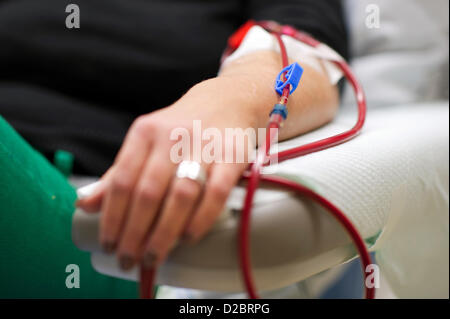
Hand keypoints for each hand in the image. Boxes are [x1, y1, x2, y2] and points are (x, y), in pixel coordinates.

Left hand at [76, 76, 256, 269]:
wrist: (225, 101)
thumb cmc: (180, 128)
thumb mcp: (146, 142)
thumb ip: (118, 174)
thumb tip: (86, 204)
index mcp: (144, 132)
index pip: (122, 180)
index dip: (112, 217)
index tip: (109, 243)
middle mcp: (172, 137)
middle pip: (148, 193)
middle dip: (135, 233)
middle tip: (129, 259)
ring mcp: (204, 146)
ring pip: (180, 196)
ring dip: (164, 233)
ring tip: (153, 256)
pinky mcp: (232, 156)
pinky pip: (216, 193)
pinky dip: (201, 219)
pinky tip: (188, 237)